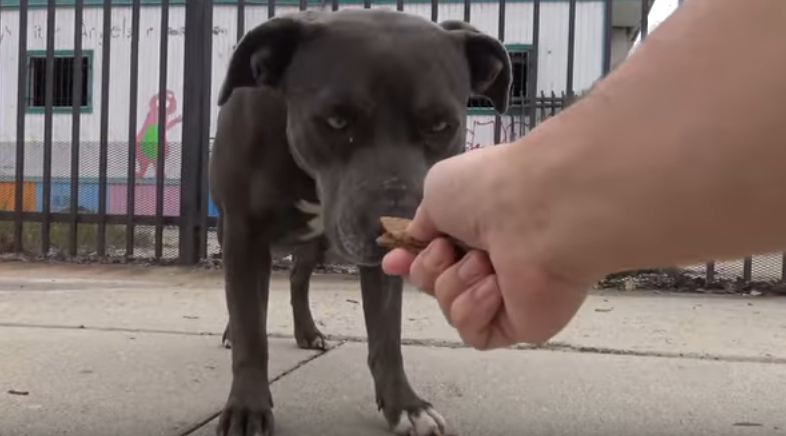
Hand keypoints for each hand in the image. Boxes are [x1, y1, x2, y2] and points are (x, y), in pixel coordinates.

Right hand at [382, 142, 594, 348]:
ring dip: (455, 283)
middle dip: (429, 269)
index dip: (409, 261)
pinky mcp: (519, 325)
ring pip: (449, 306)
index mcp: (477, 226)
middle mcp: (493, 260)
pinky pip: (474, 332)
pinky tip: (495, 287)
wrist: (538, 213)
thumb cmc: (489, 190)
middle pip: (435, 284)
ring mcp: (508, 295)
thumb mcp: (437, 190)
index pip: (435, 254)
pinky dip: (473, 307)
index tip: (394, 261)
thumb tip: (417, 239)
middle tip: (446, 251)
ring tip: (484, 262)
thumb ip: (423, 221)